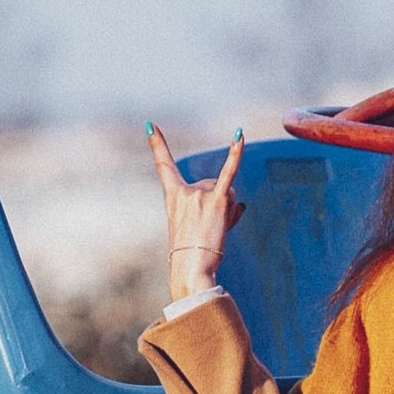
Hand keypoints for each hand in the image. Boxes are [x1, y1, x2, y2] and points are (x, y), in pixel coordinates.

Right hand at [149, 123, 244, 302]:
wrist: (191, 267)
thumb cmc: (192, 252)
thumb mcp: (195, 226)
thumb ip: (216, 210)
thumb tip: (242, 204)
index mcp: (173, 196)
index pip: (164, 166)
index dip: (157, 144)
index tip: (151, 126)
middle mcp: (184, 191)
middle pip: (213, 186)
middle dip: (219, 206)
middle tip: (209, 229)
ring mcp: (199, 194)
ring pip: (228, 191)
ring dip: (229, 209)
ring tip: (217, 229)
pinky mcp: (216, 200)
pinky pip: (228, 173)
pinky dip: (235, 153)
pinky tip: (239, 134)